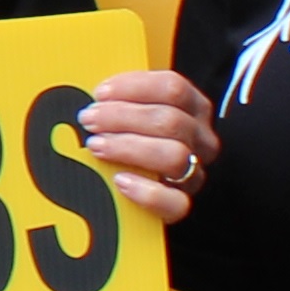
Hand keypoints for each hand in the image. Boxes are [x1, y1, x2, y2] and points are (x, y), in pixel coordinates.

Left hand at [76, 68, 218, 222]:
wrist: (129, 194)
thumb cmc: (126, 137)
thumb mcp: (129, 111)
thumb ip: (121, 98)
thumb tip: (95, 93)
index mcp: (193, 108)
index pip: (175, 88)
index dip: (135, 87)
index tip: (101, 93)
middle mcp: (200, 139)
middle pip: (171, 121)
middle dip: (122, 117)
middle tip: (89, 119)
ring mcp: (194, 173)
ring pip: (175, 156)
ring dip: (129, 148)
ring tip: (97, 146)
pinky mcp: (181, 203)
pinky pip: (176, 203)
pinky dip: (146, 192)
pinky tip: (120, 181)